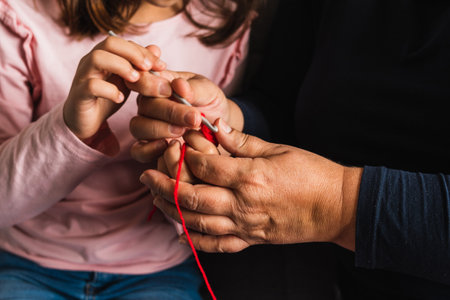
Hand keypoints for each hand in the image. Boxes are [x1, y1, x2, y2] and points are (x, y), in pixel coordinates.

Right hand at [63, 36, 167, 141]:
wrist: (85, 121)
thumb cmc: (107, 97)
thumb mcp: (128, 81)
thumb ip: (140, 66)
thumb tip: (157, 49)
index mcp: (104, 55)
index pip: (124, 42)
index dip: (143, 51)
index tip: (161, 65)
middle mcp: (91, 61)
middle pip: (110, 42)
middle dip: (133, 53)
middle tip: (148, 68)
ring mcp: (83, 76)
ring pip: (97, 58)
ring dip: (121, 66)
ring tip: (135, 79)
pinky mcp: (79, 94)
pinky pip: (91, 85)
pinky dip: (109, 90)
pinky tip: (121, 98)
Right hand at [130, 72, 242, 162]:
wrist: (217, 126)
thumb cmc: (209, 102)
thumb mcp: (207, 91)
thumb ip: (194, 88)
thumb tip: (179, 85)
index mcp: (157, 83)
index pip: (140, 79)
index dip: (149, 84)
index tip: (171, 91)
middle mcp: (147, 104)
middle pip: (143, 106)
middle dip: (169, 112)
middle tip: (194, 118)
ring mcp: (146, 126)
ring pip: (138, 127)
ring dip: (161, 129)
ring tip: (184, 131)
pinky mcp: (149, 147)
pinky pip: (139, 151)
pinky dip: (150, 150)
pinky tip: (170, 145)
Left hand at [140, 119, 361, 252]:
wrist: (337, 207)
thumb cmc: (312, 174)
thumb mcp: (279, 149)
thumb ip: (243, 142)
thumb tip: (218, 127)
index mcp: (250, 176)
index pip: (204, 166)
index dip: (185, 155)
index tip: (175, 146)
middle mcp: (242, 204)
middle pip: (191, 196)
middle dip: (164, 185)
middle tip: (146, 175)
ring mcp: (245, 226)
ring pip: (196, 222)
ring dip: (171, 210)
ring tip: (155, 199)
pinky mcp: (251, 240)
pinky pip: (216, 245)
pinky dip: (195, 240)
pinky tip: (180, 232)